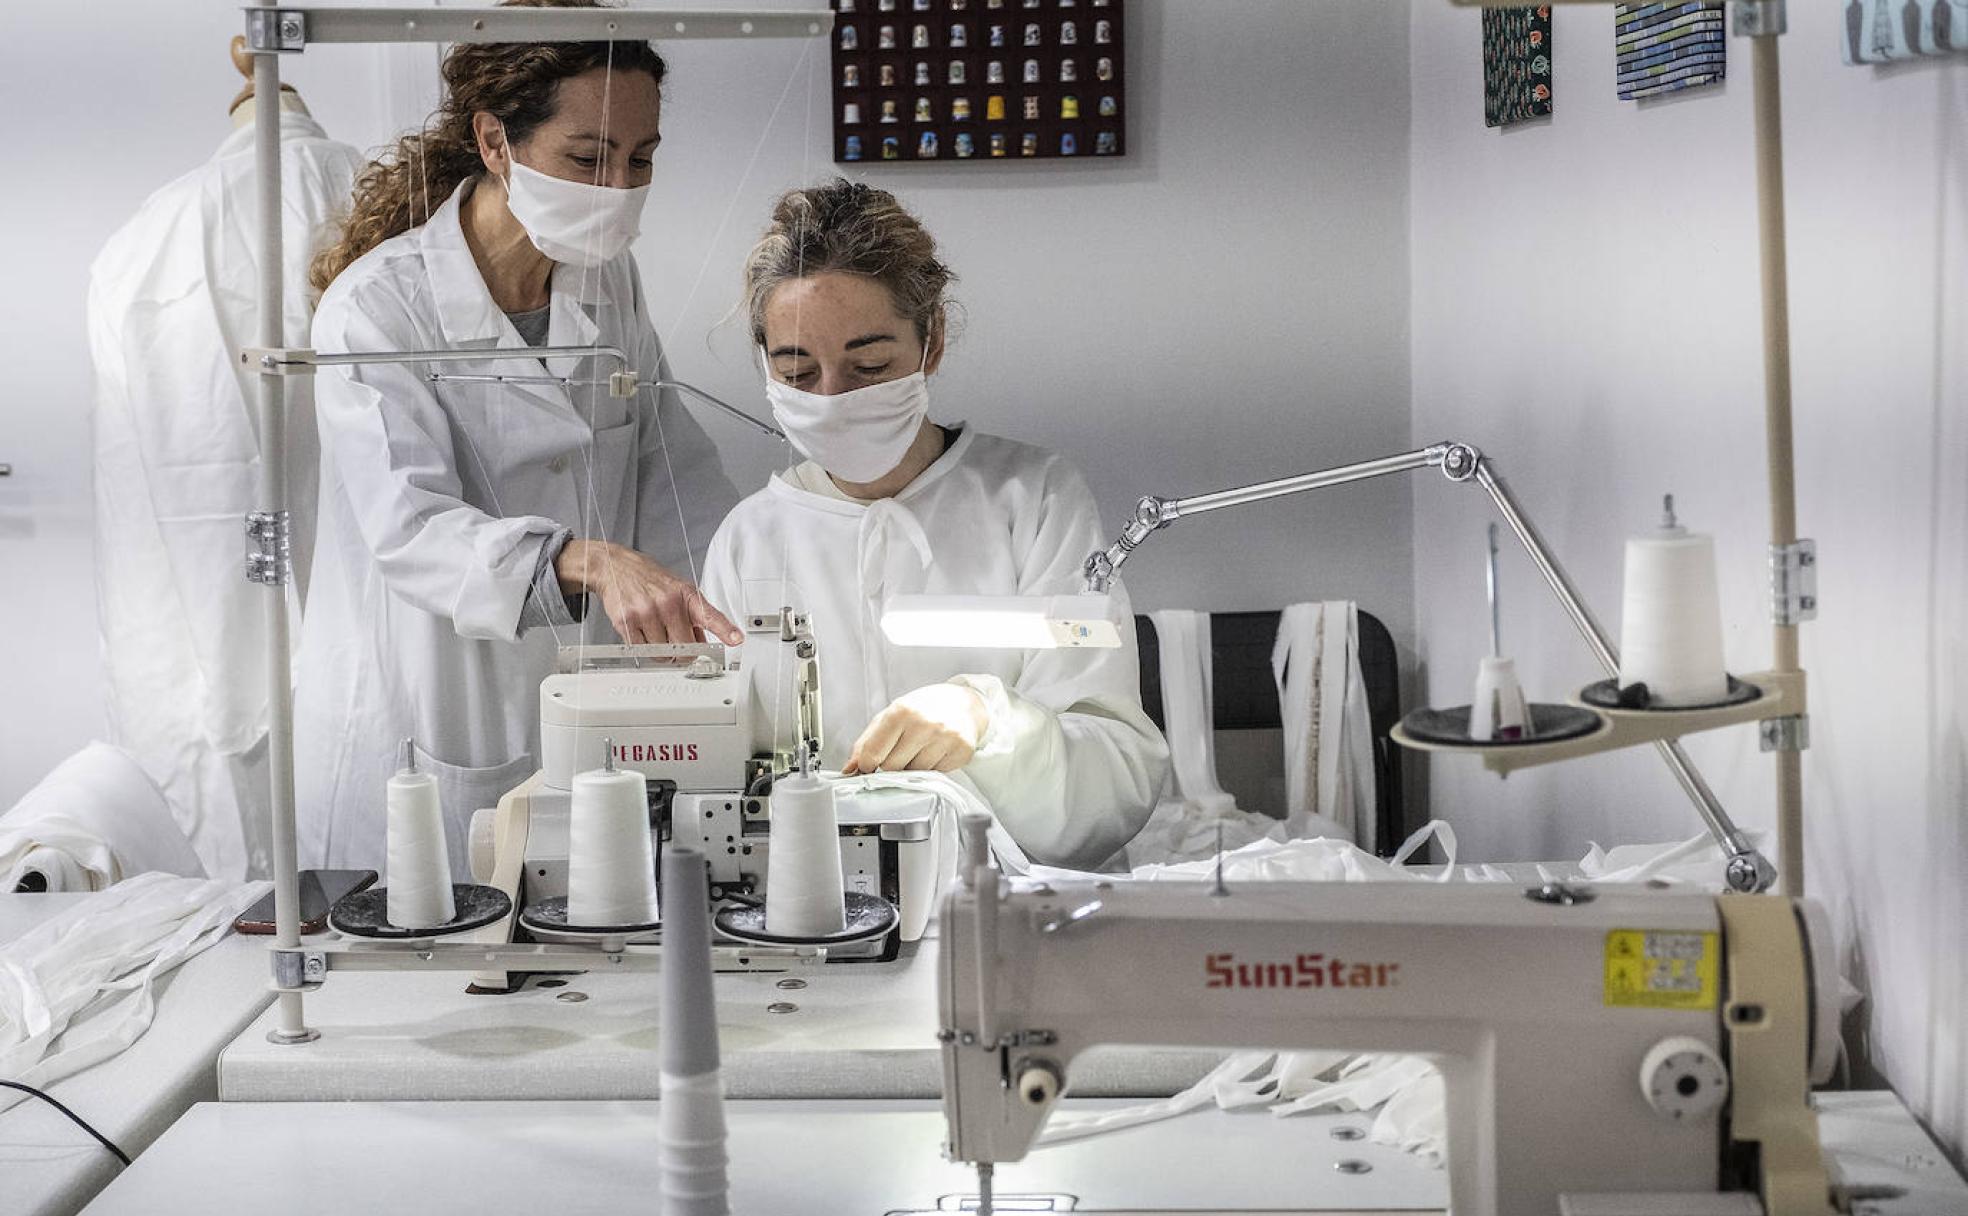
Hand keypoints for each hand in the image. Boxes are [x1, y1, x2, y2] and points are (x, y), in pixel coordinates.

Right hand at [554, 539, 742, 645]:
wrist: (615, 567)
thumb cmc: (650, 580)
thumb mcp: (678, 591)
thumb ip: (693, 618)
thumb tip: (703, 645)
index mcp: (686, 594)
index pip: (710, 615)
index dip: (725, 630)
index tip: (737, 639)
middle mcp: (668, 602)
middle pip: (684, 648)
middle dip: (682, 653)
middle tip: (676, 644)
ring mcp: (647, 612)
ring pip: (662, 653)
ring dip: (661, 650)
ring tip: (654, 630)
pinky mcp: (627, 621)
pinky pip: (642, 650)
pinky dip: (643, 647)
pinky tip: (641, 630)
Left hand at [842, 683, 989, 775]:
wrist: (965, 703)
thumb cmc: (924, 708)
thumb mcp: (891, 715)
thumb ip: (867, 742)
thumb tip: (849, 769)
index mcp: (901, 711)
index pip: (872, 753)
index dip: (867, 765)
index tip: (869, 766)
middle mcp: (924, 724)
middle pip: (892, 767)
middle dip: (893, 764)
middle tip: (902, 750)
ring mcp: (945, 738)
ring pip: (915, 774)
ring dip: (914, 767)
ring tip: (922, 748)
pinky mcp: (961, 751)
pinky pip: (936, 774)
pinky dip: (933, 768)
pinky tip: (937, 751)